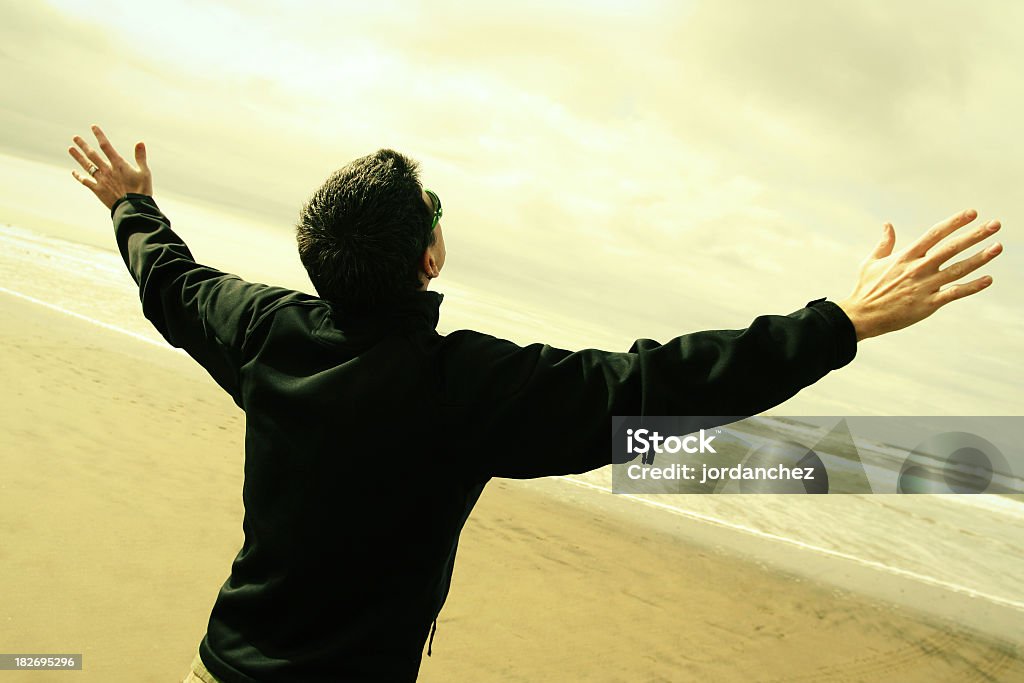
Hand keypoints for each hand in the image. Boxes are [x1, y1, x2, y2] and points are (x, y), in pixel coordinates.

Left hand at [69, 124, 152, 208]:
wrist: (133, 208)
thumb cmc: (142, 190)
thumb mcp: (145, 172)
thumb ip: (141, 157)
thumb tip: (140, 142)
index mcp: (118, 164)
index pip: (106, 146)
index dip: (99, 135)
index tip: (93, 127)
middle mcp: (107, 170)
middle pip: (92, 154)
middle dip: (83, 145)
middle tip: (75, 137)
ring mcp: (101, 180)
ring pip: (87, 166)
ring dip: (78, 157)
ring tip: (70, 149)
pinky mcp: (98, 190)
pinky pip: (86, 181)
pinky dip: (79, 177)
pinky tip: (73, 172)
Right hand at [837, 209, 1001, 340]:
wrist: (862, 316)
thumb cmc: (865, 289)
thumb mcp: (870, 262)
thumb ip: (884, 243)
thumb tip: (888, 225)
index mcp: (905, 256)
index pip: (935, 234)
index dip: (955, 222)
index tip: (972, 213)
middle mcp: (918, 268)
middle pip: (952, 248)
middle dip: (975, 235)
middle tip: (995, 225)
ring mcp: (924, 286)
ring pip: (958, 269)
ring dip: (980, 258)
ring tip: (997, 247)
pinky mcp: (928, 304)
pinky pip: (955, 293)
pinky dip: (972, 286)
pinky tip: (988, 279)